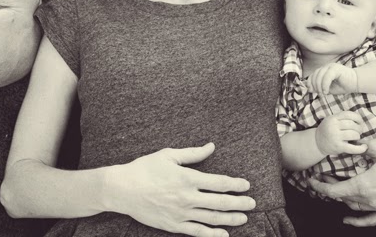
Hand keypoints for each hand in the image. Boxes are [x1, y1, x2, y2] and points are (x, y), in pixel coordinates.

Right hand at [111, 143, 253, 236]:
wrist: (122, 189)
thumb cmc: (144, 168)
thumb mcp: (169, 155)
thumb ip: (193, 154)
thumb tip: (211, 147)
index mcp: (187, 178)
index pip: (219, 182)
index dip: (235, 184)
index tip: (246, 185)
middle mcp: (187, 197)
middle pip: (220, 202)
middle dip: (239, 203)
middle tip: (252, 203)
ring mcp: (181, 213)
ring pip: (212, 218)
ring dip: (230, 219)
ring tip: (243, 218)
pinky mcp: (174, 225)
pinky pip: (198, 232)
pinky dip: (213, 234)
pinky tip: (224, 234)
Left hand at [306, 63, 357, 94]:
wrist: (356, 83)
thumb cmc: (342, 86)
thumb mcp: (328, 88)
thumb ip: (318, 87)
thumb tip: (308, 88)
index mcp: (323, 70)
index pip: (312, 75)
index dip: (310, 83)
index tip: (312, 91)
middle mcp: (326, 67)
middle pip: (315, 75)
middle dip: (315, 86)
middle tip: (320, 94)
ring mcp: (331, 66)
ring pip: (320, 75)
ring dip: (319, 86)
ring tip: (323, 93)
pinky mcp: (336, 68)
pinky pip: (327, 76)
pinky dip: (324, 85)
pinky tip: (326, 91)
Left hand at [308, 139, 375, 226]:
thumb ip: (361, 145)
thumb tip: (350, 142)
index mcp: (364, 186)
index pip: (334, 190)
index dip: (320, 186)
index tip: (311, 180)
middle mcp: (370, 200)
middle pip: (342, 197)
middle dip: (330, 188)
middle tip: (325, 177)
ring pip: (354, 207)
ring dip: (343, 199)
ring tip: (336, 188)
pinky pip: (370, 220)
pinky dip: (357, 221)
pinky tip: (347, 219)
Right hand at [314, 111, 366, 156]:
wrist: (317, 142)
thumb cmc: (327, 129)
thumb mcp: (331, 120)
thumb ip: (342, 118)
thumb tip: (359, 119)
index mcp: (332, 118)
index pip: (349, 114)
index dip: (358, 118)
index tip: (360, 122)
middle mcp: (334, 126)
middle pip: (353, 125)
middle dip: (359, 128)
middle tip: (358, 131)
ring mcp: (336, 137)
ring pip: (354, 135)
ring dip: (358, 136)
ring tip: (355, 137)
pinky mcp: (339, 147)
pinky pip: (354, 148)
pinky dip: (361, 148)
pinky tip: (364, 146)